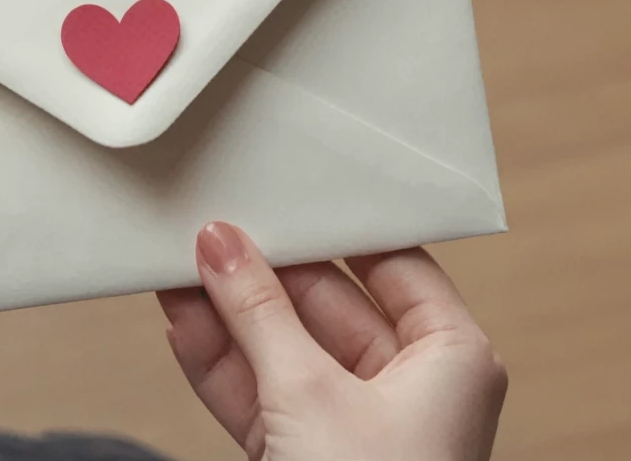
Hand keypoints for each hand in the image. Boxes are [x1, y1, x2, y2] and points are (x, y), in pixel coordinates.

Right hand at [158, 223, 505, 460]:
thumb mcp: (310, 392)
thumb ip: (258, 313)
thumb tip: (221, 247)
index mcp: (451, 358)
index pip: (392, 266)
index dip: (335, 230)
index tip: (286, 195)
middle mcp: (410, 388)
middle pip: (326, 306)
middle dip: (262, 274)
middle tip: (212, 230)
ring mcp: (354, 426)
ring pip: (284, 350)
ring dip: (229, 315)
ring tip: (179, 267)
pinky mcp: (307, 456)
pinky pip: (262, 393)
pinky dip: (222, 363)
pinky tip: (183, 322)